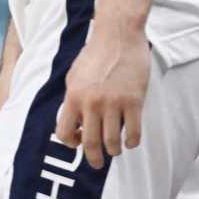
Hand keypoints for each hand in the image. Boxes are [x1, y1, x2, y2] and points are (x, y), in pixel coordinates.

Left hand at [54, 17, 149, 170]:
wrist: (118, 34)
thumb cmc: (96, 53)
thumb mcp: (74, 76)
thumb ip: (73, 99)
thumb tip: (75, 123)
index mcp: (73, 96)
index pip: (64, 133)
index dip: (71, 143)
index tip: (79, 142)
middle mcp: (91, 103)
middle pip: (90, 144)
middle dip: (93, 159)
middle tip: (97, 163)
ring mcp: (113, 103)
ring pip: (112, 143)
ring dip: (114, 151)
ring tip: (116, 149)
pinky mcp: (134, 101)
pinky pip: (133, 133)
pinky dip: (132, 142)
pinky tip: (131, 139)